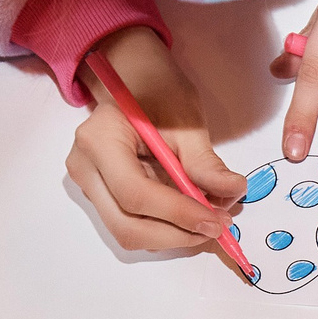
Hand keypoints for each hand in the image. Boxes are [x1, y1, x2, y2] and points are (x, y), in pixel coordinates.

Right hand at [63, 25, 245, 252]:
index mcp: (99, 140)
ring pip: (129, 233)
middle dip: (177, 235)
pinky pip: (133, 225)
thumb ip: (205, 161)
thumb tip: (232, 191)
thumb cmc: (157, 91)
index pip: (135, 194)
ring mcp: (88, 185)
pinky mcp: (101, 196)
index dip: (179, 214)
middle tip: (219, 227)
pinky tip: (192, 216)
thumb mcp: (186, 121)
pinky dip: (166, 228)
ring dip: (174, 235)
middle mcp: (84, 168)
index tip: (217, 222)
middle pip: (127, 225)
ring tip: (210, 218)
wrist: (134, 82)